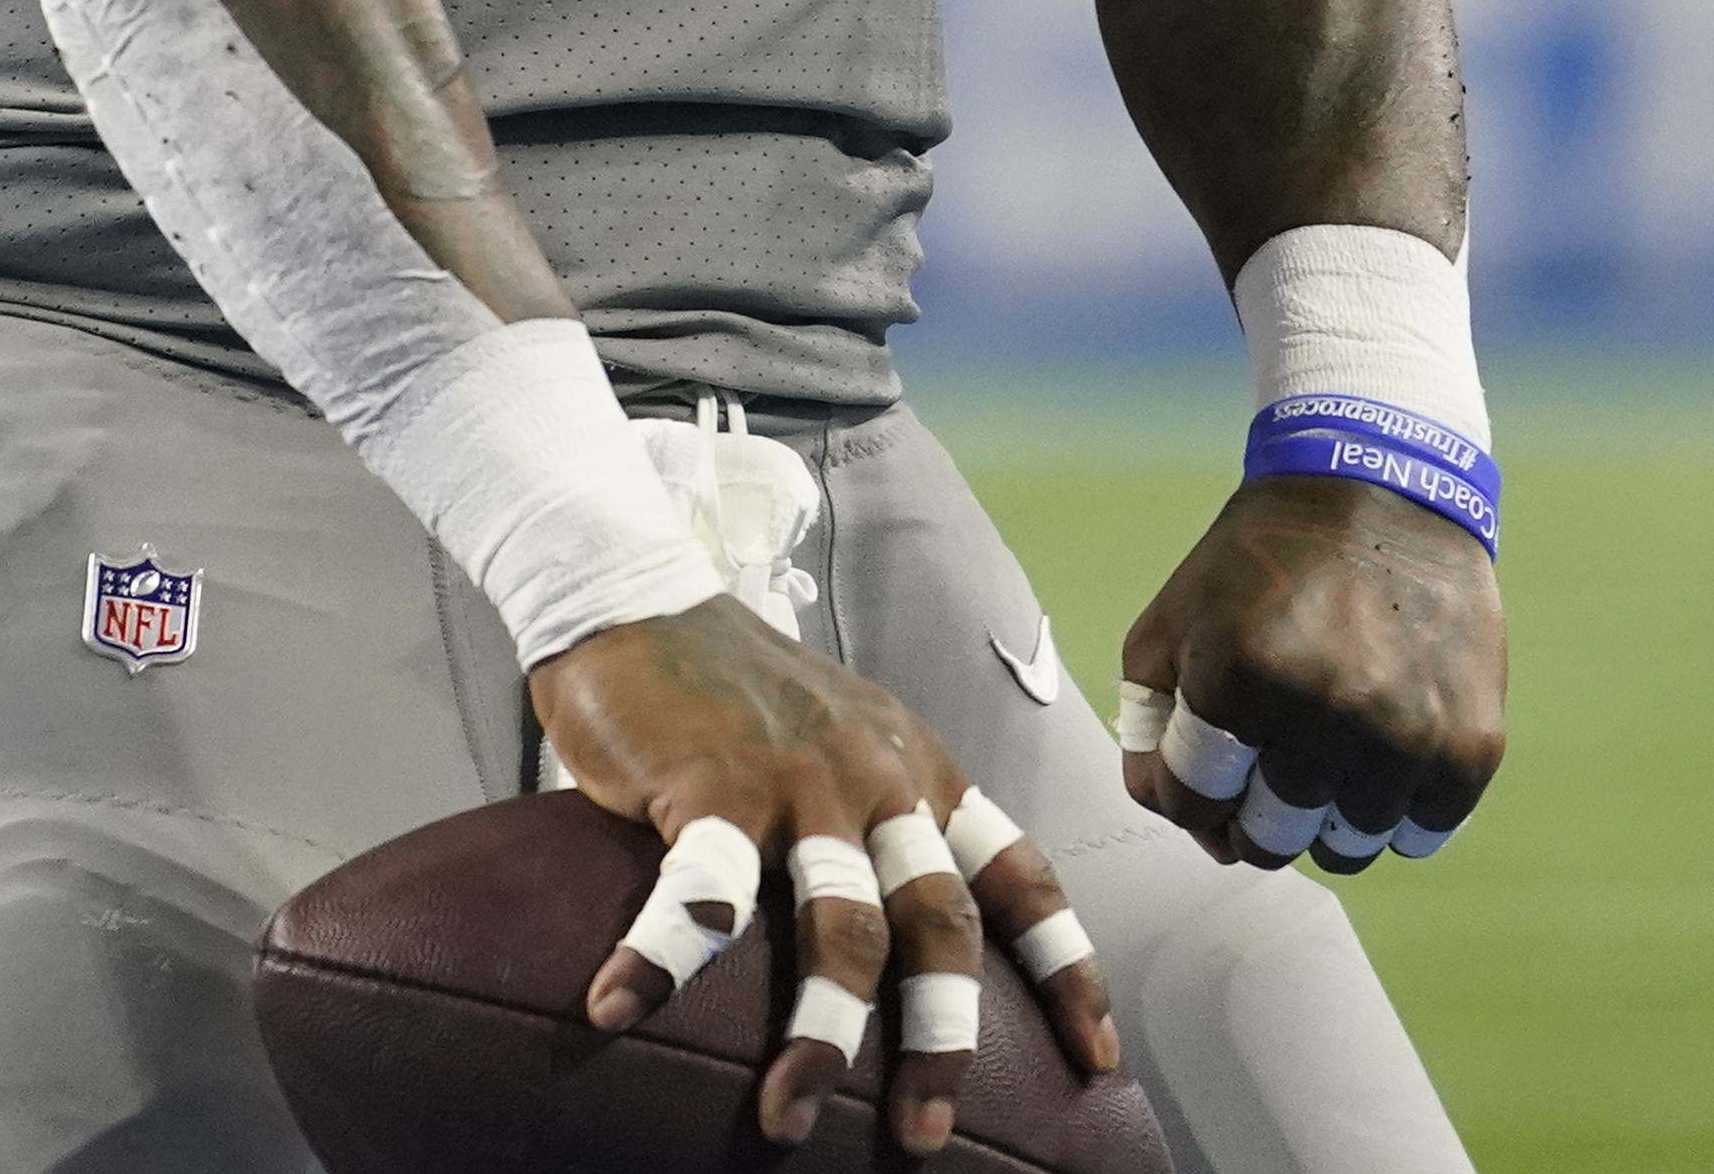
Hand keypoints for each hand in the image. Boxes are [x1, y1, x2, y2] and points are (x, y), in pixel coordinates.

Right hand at [535, 595, 1125, 1150]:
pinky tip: (617, 1011)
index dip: (1063, 967)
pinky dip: (659, 960)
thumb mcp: (842, 742)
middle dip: (942, 1037)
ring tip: (791, 1117)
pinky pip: (699, 891)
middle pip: (939, 924)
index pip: (1016, 874)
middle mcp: (878, 779)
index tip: (1096, 1055)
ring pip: (838, 928)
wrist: (641, 594)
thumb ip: (872, 826)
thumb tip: (889, 950)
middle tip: (925, 1135)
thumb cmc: (739, 690)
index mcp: (918, 772)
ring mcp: (799, 783)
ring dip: (821, 1034)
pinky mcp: (712, 783)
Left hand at [1116, 471, 1506, 870]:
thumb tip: (1176, 813)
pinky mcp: (1470, 743)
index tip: (1213, 753)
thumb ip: (1150, 725)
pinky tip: (1382, 755)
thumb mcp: (1174, 617)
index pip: (1196, 807)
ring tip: (1328, 750)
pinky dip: (1395, 812)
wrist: (1384, 490)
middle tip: (1269, 754)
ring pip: (1344, 848)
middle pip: (1268, 840)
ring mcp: (1405, 734)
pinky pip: (1418, 835)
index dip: (1193, 790)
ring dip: (1325, 814)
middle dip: (1254, 808)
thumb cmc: (1264, 562)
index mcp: (1241, 678)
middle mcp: (1326, 713)